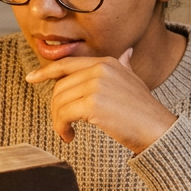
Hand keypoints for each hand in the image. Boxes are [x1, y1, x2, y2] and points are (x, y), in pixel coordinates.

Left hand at [25, 49, 177, 153]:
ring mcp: (97, 85)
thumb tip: (126, 52)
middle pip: (60, 87)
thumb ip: (124, 65)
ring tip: (67, 133)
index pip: (67, 64)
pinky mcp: (94, 104)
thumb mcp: (133, 81)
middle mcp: (101, 69)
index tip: (32, 79)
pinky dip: (62, 128)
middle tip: (63, 125)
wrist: (159, 130)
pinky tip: (70, 137)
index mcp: (107, 62)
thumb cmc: (144, 111)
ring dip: (58, 121)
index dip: (46, 71)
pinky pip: (64, 115)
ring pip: (59, 102)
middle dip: (56, 108)